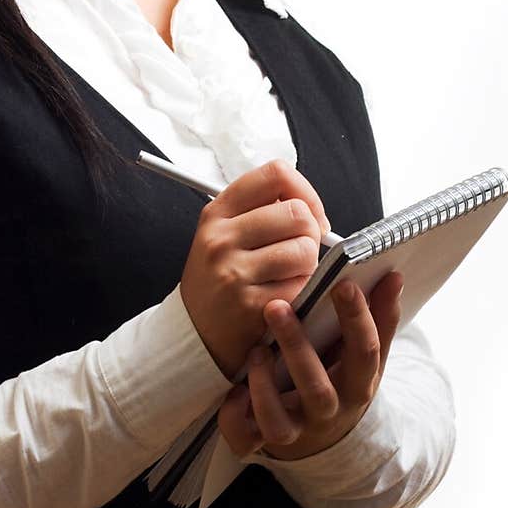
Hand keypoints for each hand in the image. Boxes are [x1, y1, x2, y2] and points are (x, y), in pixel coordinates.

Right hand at [179, 160, 329, 379]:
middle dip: (310, 233)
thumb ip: (261, 211)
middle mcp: (221, 239)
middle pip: (297, 213)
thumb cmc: (219, 278)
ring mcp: (234, 273)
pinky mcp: (251, 306)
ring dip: (308, 266)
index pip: (275, 175)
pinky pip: (301, 287)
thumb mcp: (223, 234)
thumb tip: (312, 209)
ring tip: (288, 275)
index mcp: (217, 213)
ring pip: (305, 251)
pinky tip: (283, 297)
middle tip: (299, 250)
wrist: (195, 332)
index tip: (309, 211)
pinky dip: (302, 293)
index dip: (304, 191)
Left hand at [216, 270, 403, 461]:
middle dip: (296, 347)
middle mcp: (329, 410)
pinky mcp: (265, 437)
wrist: (327, 434)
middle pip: (317, 389)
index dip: (356, 319)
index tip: (342, 283)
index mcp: (358, 385)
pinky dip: (233, 418)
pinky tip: (233, 390)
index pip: (364, 353)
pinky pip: (245, 439)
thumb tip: (393, 276)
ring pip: (279, 423)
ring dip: (263, 386)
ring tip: (255, 350)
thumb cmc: (344, 377)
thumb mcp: (367, 353)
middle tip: (276, 306)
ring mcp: (297, 428)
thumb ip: (380, 317)